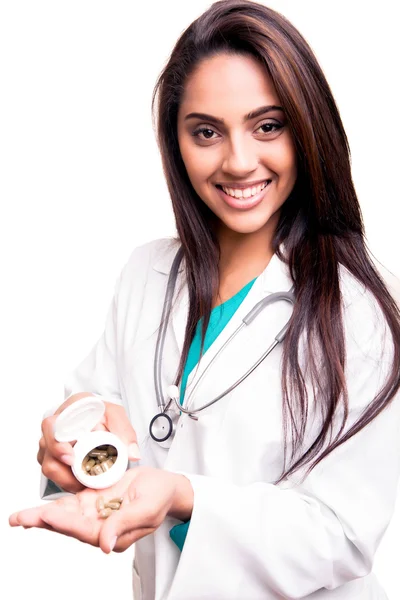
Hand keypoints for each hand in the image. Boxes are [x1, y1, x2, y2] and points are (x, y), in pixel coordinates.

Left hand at [9, 467, 192, 552]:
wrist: (166, 485)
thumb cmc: (160, 497)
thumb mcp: (146, 510)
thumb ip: (124, 525)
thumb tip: (104, 546)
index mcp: (114, 534)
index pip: (85, 529)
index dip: (65, 522)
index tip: (47, 514)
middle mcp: (102, 527)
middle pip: (68, 525)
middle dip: (43, 521)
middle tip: (19, 519)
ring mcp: (97, 513)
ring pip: (65, 515)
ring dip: (41, 516)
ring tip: (19, 517)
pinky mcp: (95, 501)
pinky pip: (72, 504)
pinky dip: (54, 505)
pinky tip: (38, 509)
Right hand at [37, 392, 140, 492]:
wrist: (99, 419)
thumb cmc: (102, 414)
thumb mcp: (116, 416)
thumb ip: (125, 431)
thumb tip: (132, 454)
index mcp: (67, 411)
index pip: (51, 425)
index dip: (57, 444)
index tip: (70, 458)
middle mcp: (54, 427)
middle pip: (46, 449)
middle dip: (61, 469)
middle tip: (79, 481)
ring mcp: (51, 443)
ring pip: (48, 465)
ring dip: (65, 478)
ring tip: (84, 485)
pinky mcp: (52, 457)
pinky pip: (54, 473)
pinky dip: (67, 481)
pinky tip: (80, 484)